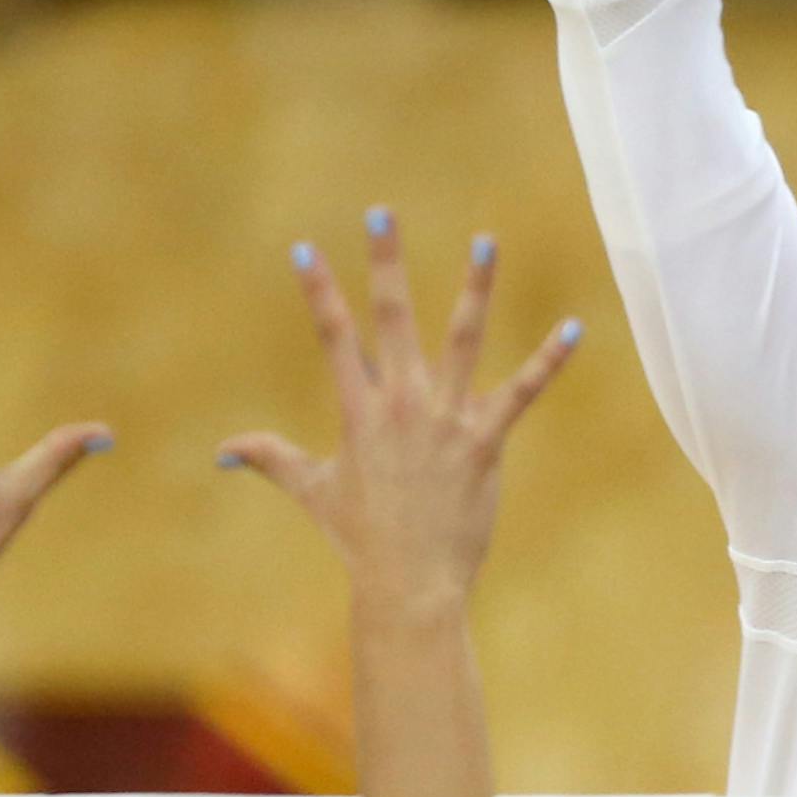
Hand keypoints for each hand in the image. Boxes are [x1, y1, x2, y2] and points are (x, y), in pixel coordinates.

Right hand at [218, 214, 577, 610]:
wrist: (408, 583)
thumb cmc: (359, 538)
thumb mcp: (310, 490)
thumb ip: (268, 458)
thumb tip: (221, 452)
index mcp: (359, 411)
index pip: (334, 338)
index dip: (318, 291)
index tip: (305, 250)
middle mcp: (401, 405)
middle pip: (391, 318)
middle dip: (385, 262)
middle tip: (382, 213)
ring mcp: (445, 420)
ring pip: (462, 339)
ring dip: (475, 287)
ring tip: (484, 240)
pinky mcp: (486, 441)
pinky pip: (523, 392)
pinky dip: (550, 360)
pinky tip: (575, 327)